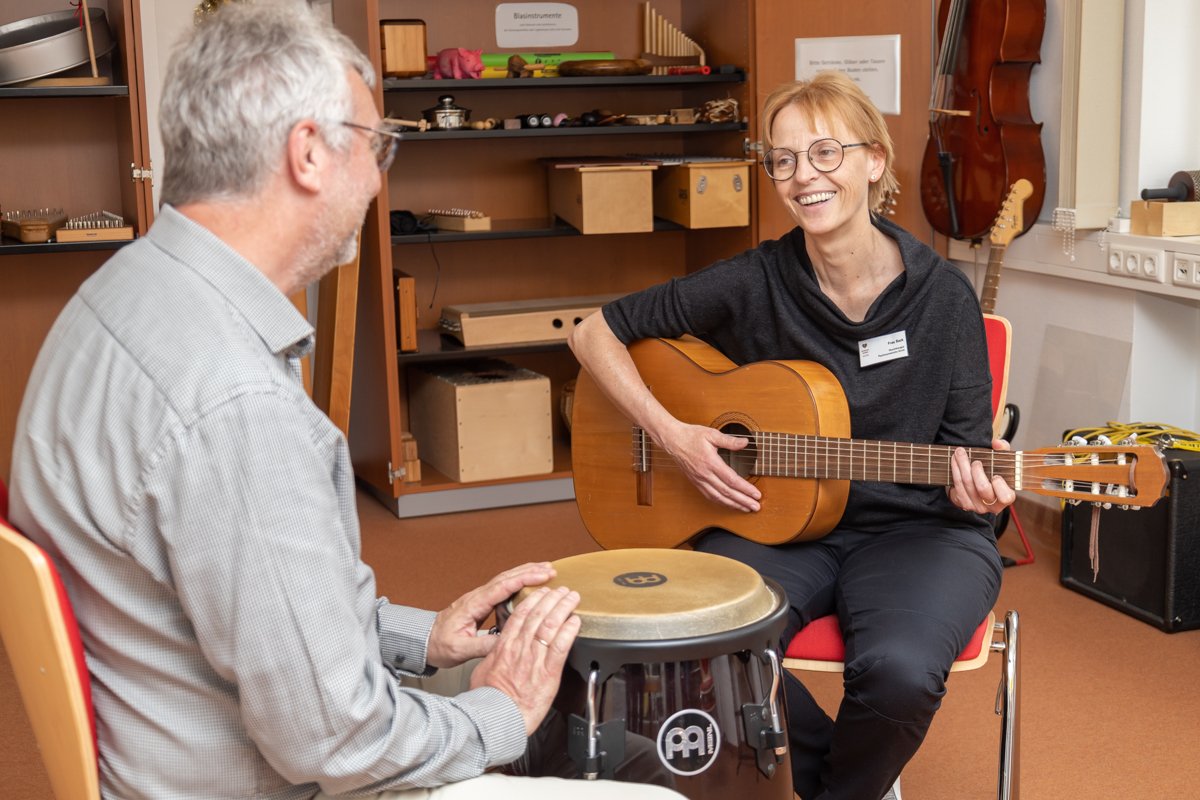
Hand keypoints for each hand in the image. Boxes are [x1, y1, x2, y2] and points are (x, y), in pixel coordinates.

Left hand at [425, 562, 555, 668]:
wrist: (424, 641)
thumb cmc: (439, 644)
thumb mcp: (459, 649)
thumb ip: (482, 646)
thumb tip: (505, 642)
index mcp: (473, 605)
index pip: (502, 586)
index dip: (524, 579)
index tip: (542, 575)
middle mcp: (477, 597)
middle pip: (506, 577)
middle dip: (529, 571)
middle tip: (551, 569)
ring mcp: (479, 598)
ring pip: (505, 580)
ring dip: (525, 573)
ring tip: (545, 571)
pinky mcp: (481, 603)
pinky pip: (502, 588)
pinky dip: (518, 582)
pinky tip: (528, 585)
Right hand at [469, 585, 580, 735]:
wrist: (496, 717)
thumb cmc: (488, 699)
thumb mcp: (482, 671)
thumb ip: (492, 657)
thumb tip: (494, 652)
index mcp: (504, 646)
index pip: (520, 615)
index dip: (533, 599)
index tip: (541, 592)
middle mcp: (520, 648)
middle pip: (538, 614)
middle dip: (552, 598)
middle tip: (561, 590)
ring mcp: (535, 658)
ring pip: (551, 625)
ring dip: (563, 607)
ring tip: (572, 598)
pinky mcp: (549, 672)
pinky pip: (561, 646)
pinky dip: (569, 630)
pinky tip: (575, 621)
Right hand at [660, 420, 761, 511]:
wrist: (673, 440)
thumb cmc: (691, 436)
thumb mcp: (711, 434)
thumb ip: (729, 441)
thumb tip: (745, 443)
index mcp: (711, 463)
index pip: (732, 480)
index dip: (745, 489)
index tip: (756, 494)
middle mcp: (705, 475)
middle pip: (727, 492)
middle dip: (743, 501)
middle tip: (756, 507)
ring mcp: (699, 480)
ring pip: (718, 497)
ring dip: (733, 505)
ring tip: (746, 508)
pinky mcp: (696, 482)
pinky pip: (710, 496)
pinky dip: (721, 502)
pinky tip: (729, 504)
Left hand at [948, 438, 1016, 513]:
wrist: (980, 485)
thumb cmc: (995, 472)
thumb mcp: (1003, 460)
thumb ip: (1003, 450)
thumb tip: (997, 443)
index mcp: (1005, 497)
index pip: (1005, 497)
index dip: (999, 486)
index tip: (996, 476)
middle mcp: (992, 505)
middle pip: (983, 488)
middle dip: (977, 472)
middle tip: (976, 461)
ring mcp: (977, 506)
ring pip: (967, 485)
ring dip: (962, 466)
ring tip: (960, 453)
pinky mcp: (964, 503)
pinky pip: (957, 485)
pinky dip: (955, 470)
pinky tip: (955, 460)